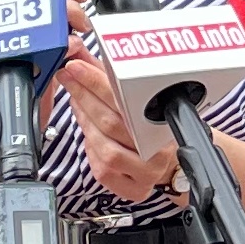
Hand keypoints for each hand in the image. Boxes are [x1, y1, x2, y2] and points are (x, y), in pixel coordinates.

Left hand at [50, 38, 176, 207]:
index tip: (76, 67)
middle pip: (111, 123)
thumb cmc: (156, 124)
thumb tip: (82, 54)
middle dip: (83, 96)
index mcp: (165, 122)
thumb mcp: (140, 96)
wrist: (176, 160)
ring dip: (85, 123)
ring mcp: (146, 173)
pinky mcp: (133, 190)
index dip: (96, 82)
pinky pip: (103, 171)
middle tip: (68, 78)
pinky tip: (91, 134)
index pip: (124, 98)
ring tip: (79, 103)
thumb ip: (110, 76)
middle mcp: (159, 151)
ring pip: (104, 148)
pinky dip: (92, 150)